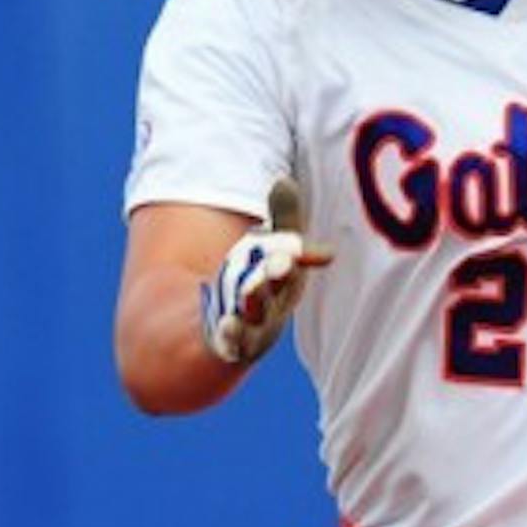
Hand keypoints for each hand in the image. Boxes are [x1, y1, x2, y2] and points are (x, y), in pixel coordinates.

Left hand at [200, 177, 331, 364]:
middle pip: (279, 289)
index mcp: (288, 280)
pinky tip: (226, 323)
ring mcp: (255, 328)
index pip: (293, 264)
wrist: (224, 332)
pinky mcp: (231, 346)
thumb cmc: (256, 281)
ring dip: (256, 302)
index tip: (303, 250)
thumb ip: (280, 218)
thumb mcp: (269, 247)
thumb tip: (283, 181)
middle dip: (279, 276)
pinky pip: (234, 343)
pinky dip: (232, 334)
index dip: (296, 255)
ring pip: (258, 315)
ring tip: (250, 287)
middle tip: (279, 263)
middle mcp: (276, 306)